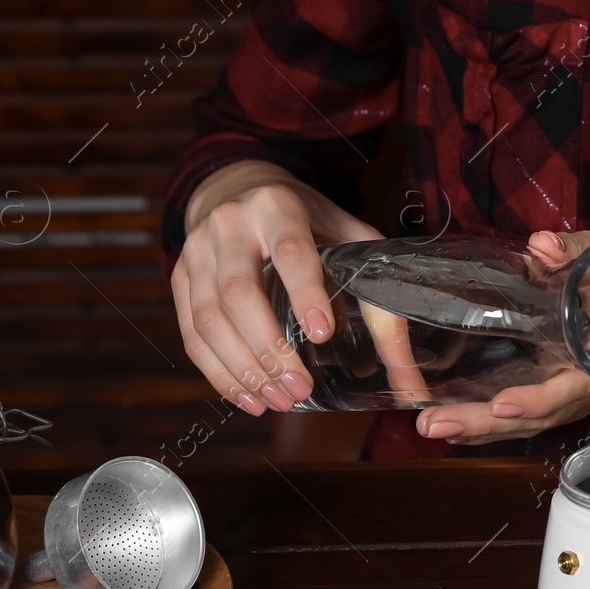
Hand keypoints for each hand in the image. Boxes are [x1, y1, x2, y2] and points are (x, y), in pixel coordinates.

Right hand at [171, 161, 382, 413]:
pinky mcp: (179, 276)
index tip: (322, 332)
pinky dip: (217, 372)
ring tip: (277, 401)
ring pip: (208, 317)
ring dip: (242, 369)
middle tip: (300, 387)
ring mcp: (197, 250)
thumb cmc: (308, 222)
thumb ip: (381, 299)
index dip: (304, 291)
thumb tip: (410, 382)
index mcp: (279, 206)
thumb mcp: (348, 239)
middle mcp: (230, 223)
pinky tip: (247, 397)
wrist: (237, 187)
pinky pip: (190, 332)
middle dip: (269, 348)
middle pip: (239, 292)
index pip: (290, 249)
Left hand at [415, 230, 589, 443]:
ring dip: (476, 429)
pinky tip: (450, 425)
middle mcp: (585, 384)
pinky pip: (521, 416)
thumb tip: (542, 245)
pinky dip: (486, 425)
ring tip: (430, 426)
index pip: (571, 386)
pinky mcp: (552, 390)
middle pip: (536, 415)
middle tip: (435, 424)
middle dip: (484, 424)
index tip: (501, 405)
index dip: (537, 400)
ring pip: (524, 422)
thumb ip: (573, 250)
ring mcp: (568, 393)